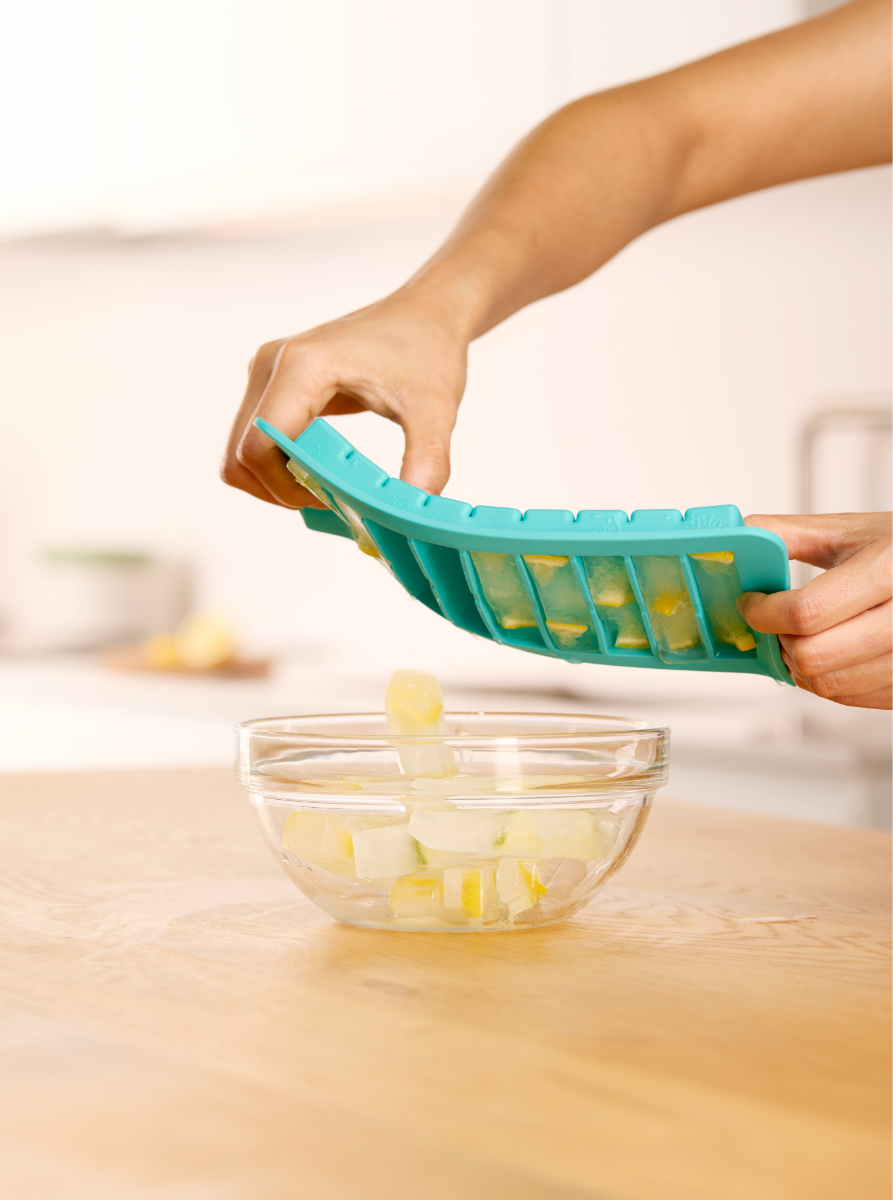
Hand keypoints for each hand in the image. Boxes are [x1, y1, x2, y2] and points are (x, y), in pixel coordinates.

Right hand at [220, 290, 468, 507]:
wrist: (424, 314)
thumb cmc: (427, 350)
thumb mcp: (436, 410)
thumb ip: (428, 459)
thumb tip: (418, 506)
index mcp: (303, 366)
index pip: (260, 445)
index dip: (286, 488)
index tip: (333, 500)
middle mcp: (272, 365)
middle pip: (241, 455)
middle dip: (280, 491)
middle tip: (331, 500)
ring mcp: (267, 375)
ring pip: (242, 453)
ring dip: (277, 483)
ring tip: (328, 486)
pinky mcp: (273, 386)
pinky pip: (256, 441)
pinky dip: (280, 468)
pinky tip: (322, 471)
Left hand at [738, 513, 891, 708]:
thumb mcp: (846, 531)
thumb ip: (786, 534)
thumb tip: (735, 538)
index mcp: (887, 569)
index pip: (806, 612)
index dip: (763, 612)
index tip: (751, 603)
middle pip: (814, 656)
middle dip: (780, 641)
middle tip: (774, 624)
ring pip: (828, 684)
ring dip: (798, 665)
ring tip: (797, 638)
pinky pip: (850, 698)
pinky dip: (825, 681)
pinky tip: (825, 654)